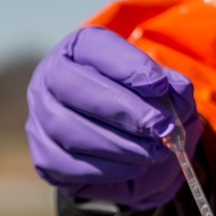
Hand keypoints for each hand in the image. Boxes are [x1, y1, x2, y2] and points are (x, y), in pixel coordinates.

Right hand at [26, 27, 200, 208]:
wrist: (134, 145)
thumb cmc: (145, 106)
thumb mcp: (166, 91)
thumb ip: (173, 87)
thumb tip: (175, 90)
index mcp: (78, 49)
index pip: (94, 46)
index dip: (127, 65)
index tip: (160, 85)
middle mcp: (50, 78)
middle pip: (72, 86)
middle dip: (122, 109)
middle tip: (159, 126)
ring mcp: (41, 117)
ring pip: (66, 128)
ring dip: (117, 144)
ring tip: (154, 152)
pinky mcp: (43, 156)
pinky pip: (64, 164)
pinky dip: (104, 169)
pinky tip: (134, 167)